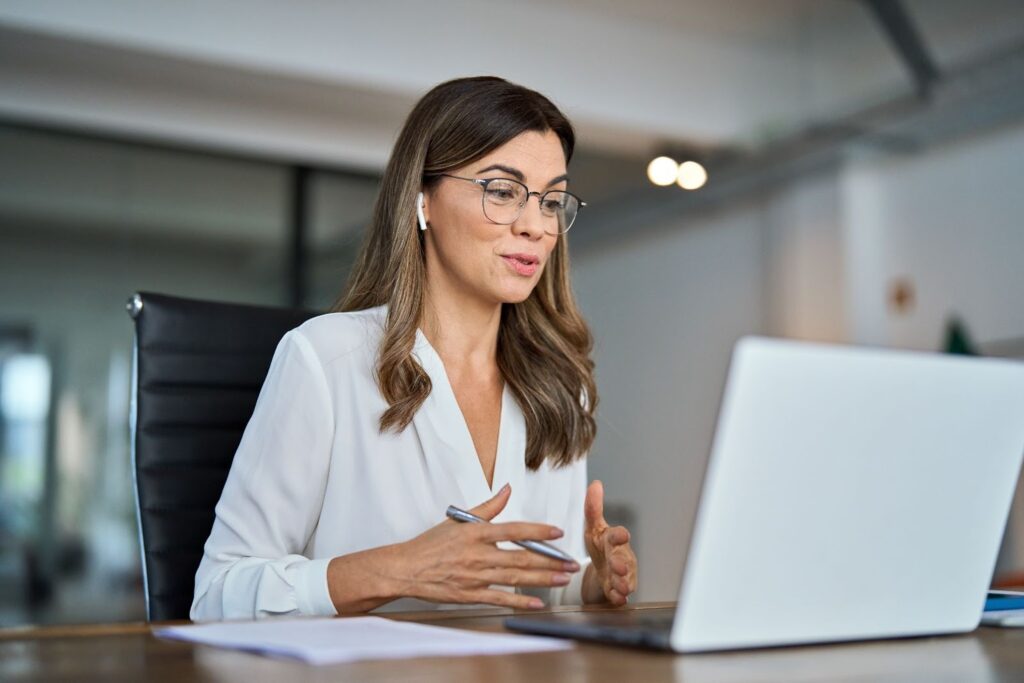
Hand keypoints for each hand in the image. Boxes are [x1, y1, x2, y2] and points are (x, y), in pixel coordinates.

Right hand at [379, 484, 580, 609]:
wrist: (405, 569)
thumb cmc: (430, 545)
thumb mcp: (458, 521)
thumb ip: (487, 507)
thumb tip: (506, 489)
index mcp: (476, 534)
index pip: (514, 530)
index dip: (538, 531)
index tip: (558, 532)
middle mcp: (478, 555)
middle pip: (521, 557)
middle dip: (550, 561)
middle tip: (571, 562)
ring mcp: (475, 577)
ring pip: (515, 577)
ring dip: (542, 579)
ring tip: (563, 579)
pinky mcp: (470, 595)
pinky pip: (499, 599)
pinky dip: (519, 601)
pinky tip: (537, 602)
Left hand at [582, 480, 637, 605]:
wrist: (603, 570)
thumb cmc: (600, 546)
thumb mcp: (593, 526)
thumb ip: (593, 508)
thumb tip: (595, 484)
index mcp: (613, 539)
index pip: (618, 535)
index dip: (620, 535)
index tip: (622, 534)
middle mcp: (621, 556)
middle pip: (623, 559)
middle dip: (621, 564)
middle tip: (619, 567)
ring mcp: (621, 574)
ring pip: (625, 578)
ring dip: (623, 582)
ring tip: (621, 586)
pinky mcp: (617, 589)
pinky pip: (620, 594)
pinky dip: (618, 597)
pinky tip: (617, 598)